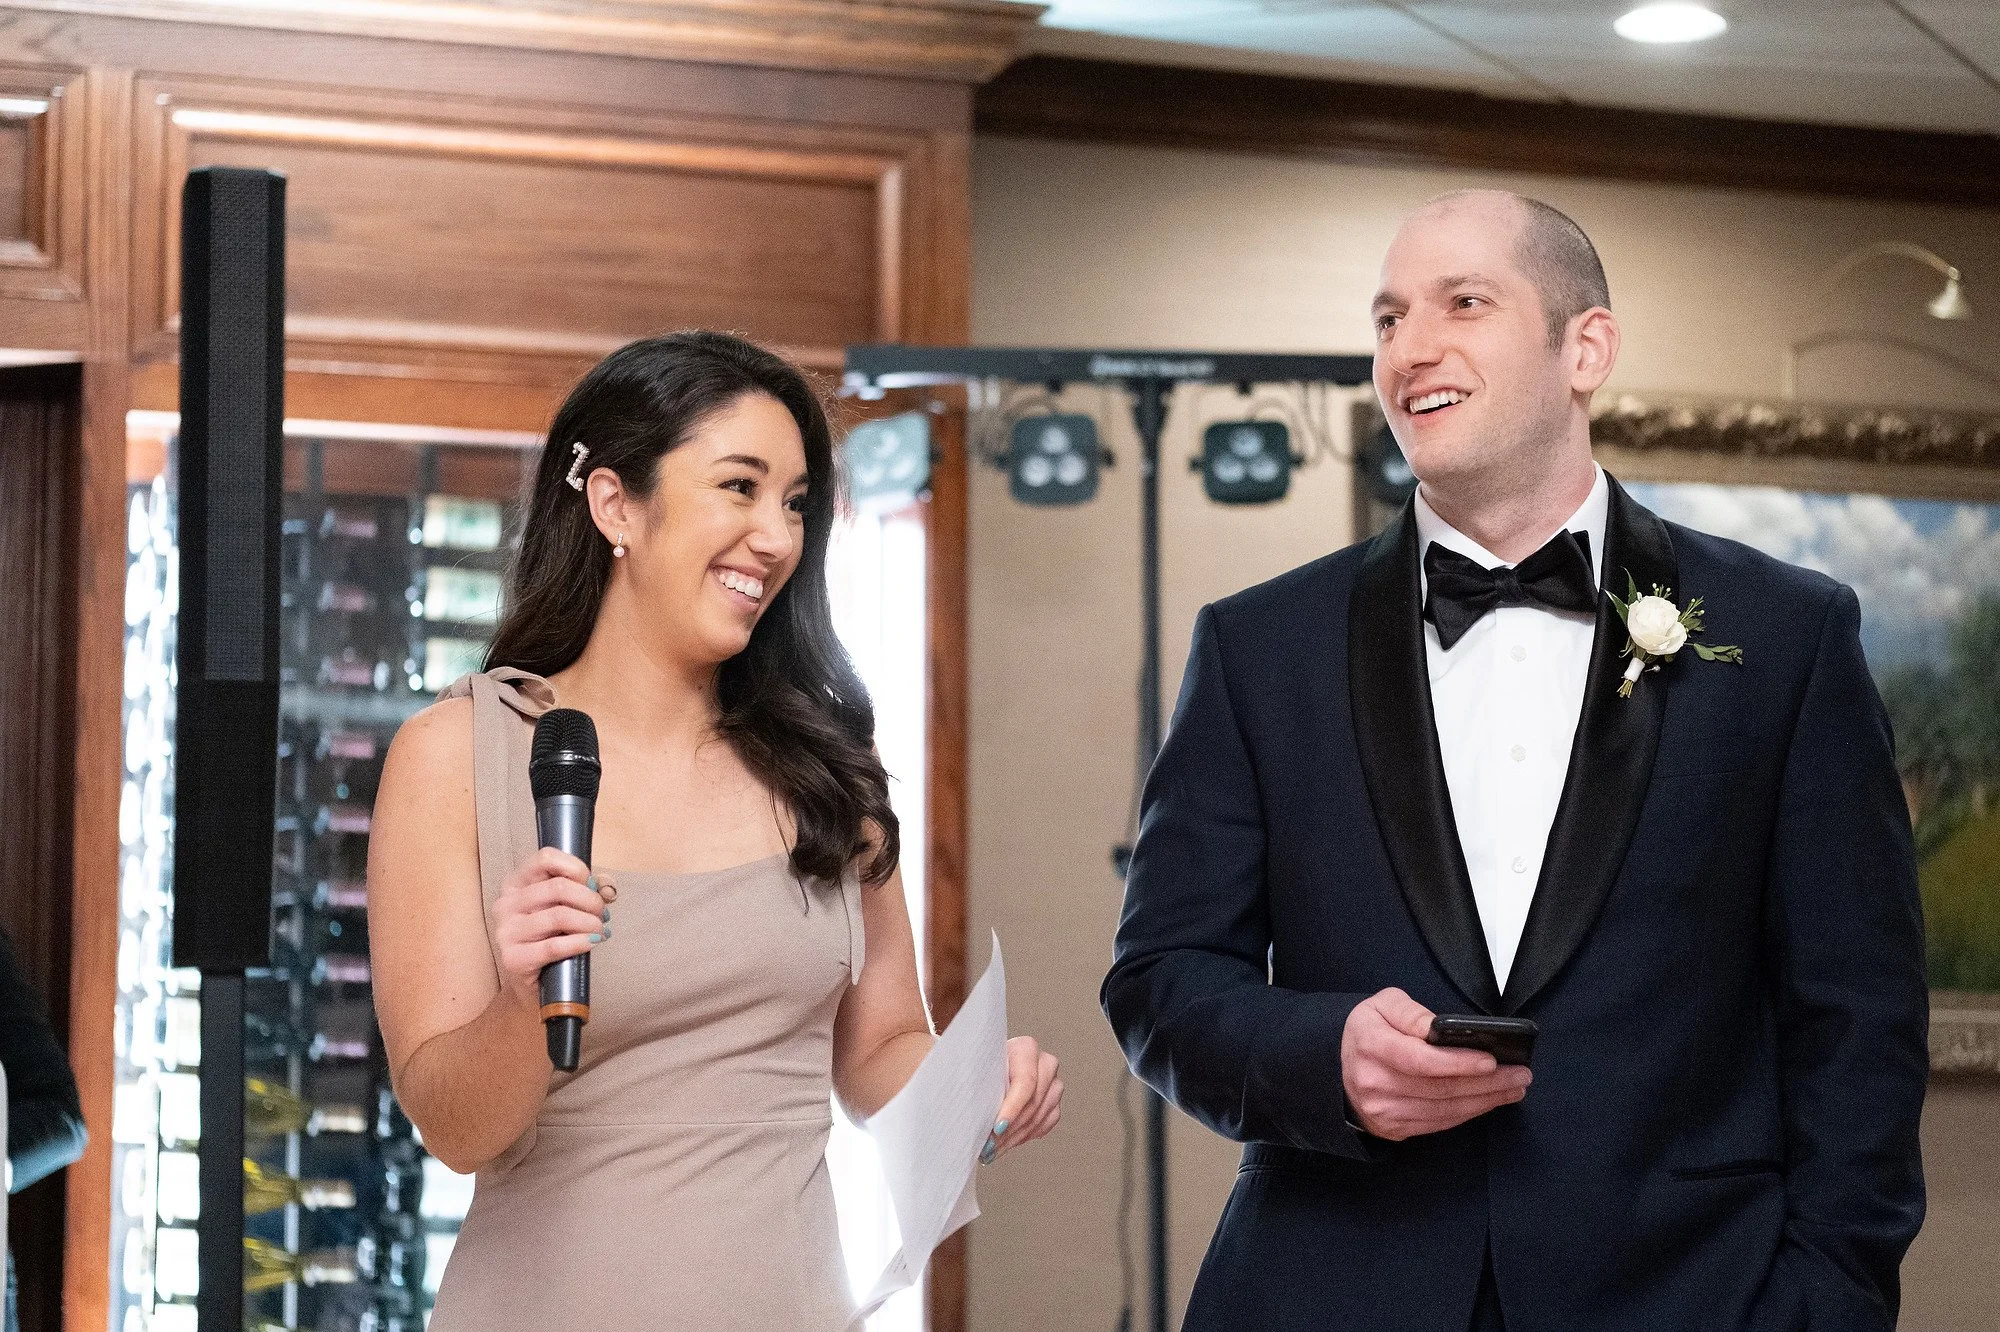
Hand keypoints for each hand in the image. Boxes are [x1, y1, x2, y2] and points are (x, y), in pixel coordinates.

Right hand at [488, 847, 616, 1013]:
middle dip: (591, 900)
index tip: (593, 885)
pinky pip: (555, 946)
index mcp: (515, 883)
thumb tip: (606, 888)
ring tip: (600, 931)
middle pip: (559, 887)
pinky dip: (581, 942)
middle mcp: (506, 903)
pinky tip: (592, 943)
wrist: (536, 983)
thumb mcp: (566, 907)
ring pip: (560, 916)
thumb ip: (587, 890)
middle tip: (603, 915)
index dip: (577, 869)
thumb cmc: (552, 938)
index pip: (545, 858)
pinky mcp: (513, 958)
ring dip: (590, 923)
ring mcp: (506, 931)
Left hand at [981, 1036, 1061, 1163]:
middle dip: (1010, 1128)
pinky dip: (1024, 1137)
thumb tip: (967, 1105)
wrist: (994, 1066)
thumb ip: (974, 1078)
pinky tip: (1007, 1143)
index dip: (1012, 1108)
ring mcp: (1053, 1084)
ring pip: (1039, 1117)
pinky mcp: (1054, 1102)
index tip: (997, 1128)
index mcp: (1026, 1048)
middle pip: (1033, 1102)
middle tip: (989, 1145)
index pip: (1026, 1081)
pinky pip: (1044, 1125)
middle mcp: (1045, 1064)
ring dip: (1014, 1137)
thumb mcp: (976, 1063)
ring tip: (993, 1149)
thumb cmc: (983, 1062)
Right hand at [1340, 988, 1529, 1140]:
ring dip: (1485, 1100)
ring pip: (1444, 1110)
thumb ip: (1412, 1013)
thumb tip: (1443, 1029)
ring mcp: (1384, 1110)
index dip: (1458, 1063)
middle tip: (1519, 1074)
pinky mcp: (1394, 1128)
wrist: (1339, 1068)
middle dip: (1487, 1082)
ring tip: (1514, 1087)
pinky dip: (1468, 1113)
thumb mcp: (1381, 1005)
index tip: (1491, 1060)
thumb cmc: (1367, 1032)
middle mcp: (1375, 1083)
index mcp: (1371, 1045)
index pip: (1419, 1059)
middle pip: (1439, 1088)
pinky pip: (1439, 1123)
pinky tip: (1489, 1101)